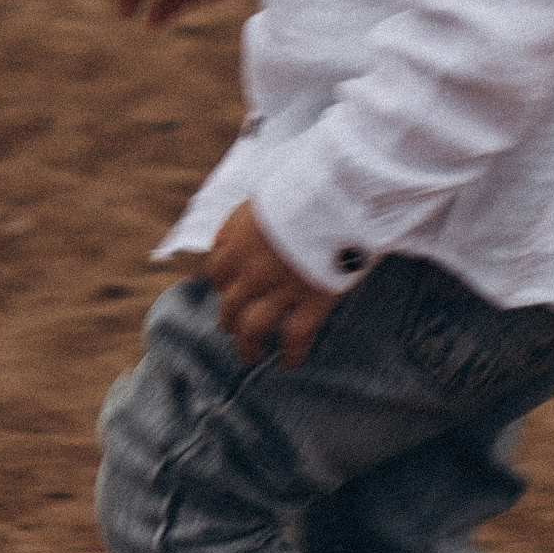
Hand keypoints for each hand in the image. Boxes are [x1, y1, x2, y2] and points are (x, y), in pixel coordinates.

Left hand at [207, 201, 340, 367]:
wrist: (337, 195)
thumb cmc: (303, 190)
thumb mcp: (259, 202)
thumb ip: (240, 227)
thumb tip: (225, 245)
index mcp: (236, 244)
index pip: (216, 275)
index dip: (223, 286)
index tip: (230, 291)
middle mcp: (251, 270)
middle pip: (229, 307)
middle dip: (230, 322)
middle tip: (235, 328)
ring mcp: (280, 289)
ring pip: (252, 329)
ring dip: (249, 347)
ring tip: (253, 355)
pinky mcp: (311, 301)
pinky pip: (295, 337)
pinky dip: (292, 353)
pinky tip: (291, 362)